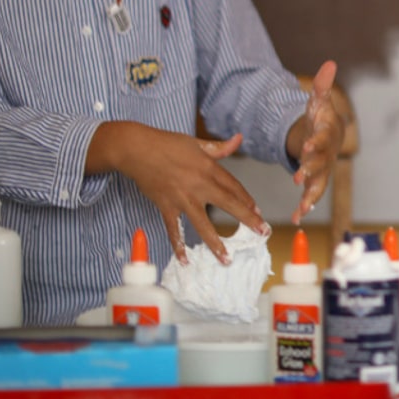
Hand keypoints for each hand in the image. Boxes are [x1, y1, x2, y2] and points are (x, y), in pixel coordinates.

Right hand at [90, 122, 268, 264]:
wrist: (136, 149)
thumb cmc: (166, 143)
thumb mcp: (196, 142)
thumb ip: (219, 147)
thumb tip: (239, 138)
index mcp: (208, 168)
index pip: (234, 187)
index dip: (247, 200)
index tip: (258, 212)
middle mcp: (199, 184)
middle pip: (228, 204)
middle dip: (247, 219)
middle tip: (262, 232)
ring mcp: (182, 198)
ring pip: (202, 224)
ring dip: (215, 243)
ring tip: (226, 259)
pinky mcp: (166, 206)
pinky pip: (173, 229)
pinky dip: (177, 245)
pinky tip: (184, 260)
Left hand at [288, 60, 344, 223]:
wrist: (328, 135)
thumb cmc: (320, 118)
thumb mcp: (318, 100)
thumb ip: (322, 85)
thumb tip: (330, 62)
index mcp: (327, 134)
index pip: (323, 138)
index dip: (316, 143)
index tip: (306, 146)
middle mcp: (327, 154)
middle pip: (320, 164)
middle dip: (309, 171)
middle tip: (297, 177)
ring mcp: (323, 170)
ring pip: (318, 185)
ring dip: (309, 196)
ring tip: (300, 209)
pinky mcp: (316, 182)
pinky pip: (312, 196)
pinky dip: (305, 207)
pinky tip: (296, 219)